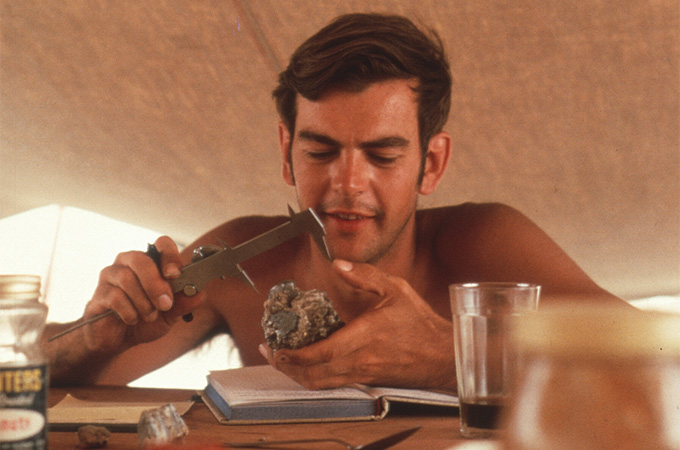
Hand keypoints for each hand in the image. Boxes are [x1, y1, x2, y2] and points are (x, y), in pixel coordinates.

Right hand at [81, 236, 205, 351]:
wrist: (118, 340)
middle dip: (156, 284)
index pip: (162, 244)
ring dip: (143, 301)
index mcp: (151, 262)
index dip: (170, 256)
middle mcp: (129, 263)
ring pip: (126, 278)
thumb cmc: (145, 321)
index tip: (174, 274)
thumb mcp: (171, 314)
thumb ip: (185, 303)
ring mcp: (111, 275)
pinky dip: (129, 311)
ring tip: (150, 316)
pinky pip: (114, 296)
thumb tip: (201, 293)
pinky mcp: (99, 293)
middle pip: (141, 260)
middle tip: (165, 304)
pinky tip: (133, 319)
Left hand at [260, 260, 455, 390]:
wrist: (442, 357)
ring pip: (320, 384)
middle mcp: (361, 360)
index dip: (296, 356)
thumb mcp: (396, 289)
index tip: (278, 348)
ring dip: (297, 375)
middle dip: (287, 367)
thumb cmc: (421, 324)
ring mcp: (363, 374)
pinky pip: (332, 384)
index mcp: (366, 336)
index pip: (323, 353)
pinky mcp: (366, 380)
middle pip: (314, 375)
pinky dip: (313, 377)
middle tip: (271, 353)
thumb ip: (365, 276)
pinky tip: (306, 364)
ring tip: (282, 359)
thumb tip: (338, 265)